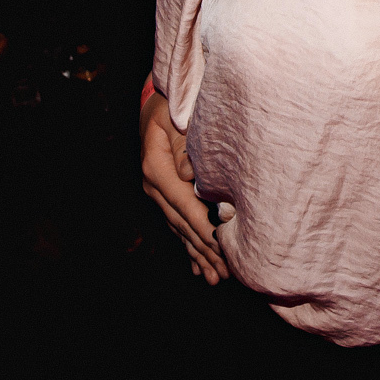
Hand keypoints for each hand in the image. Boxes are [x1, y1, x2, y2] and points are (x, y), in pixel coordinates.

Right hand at [140, 90, 229, 282]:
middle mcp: (153, 185)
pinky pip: (176, 224)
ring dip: (199, 254)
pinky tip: (198, 266)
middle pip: (182, 223)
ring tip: (216, 278)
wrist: (157, 101)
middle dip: (205, 249)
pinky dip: (189, 245)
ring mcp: (155, 192)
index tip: (222, 247)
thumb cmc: (174, 104)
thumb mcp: (177, 114)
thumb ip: (184, 143)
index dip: (204, 227)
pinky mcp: (162, 194)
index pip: (184, 204)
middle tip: (226, 274)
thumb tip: (188, 174)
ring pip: (179, 228)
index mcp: (156, 167)